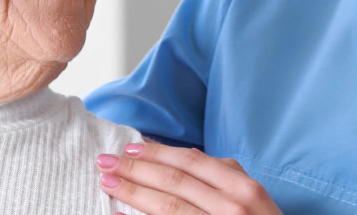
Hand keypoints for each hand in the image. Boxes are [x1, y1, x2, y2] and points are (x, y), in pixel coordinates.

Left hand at [96, 142, 280, 214]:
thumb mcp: (251, 194)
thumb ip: (223, 174)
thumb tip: (181, 154)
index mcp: (242, 187)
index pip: (191, 162)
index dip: (156, 153)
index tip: (128, 149)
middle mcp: (231, 208)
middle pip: (174, 182)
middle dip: (135, 170)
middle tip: (105, 162)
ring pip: (167, 208)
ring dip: (133, 193)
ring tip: (107, 183)